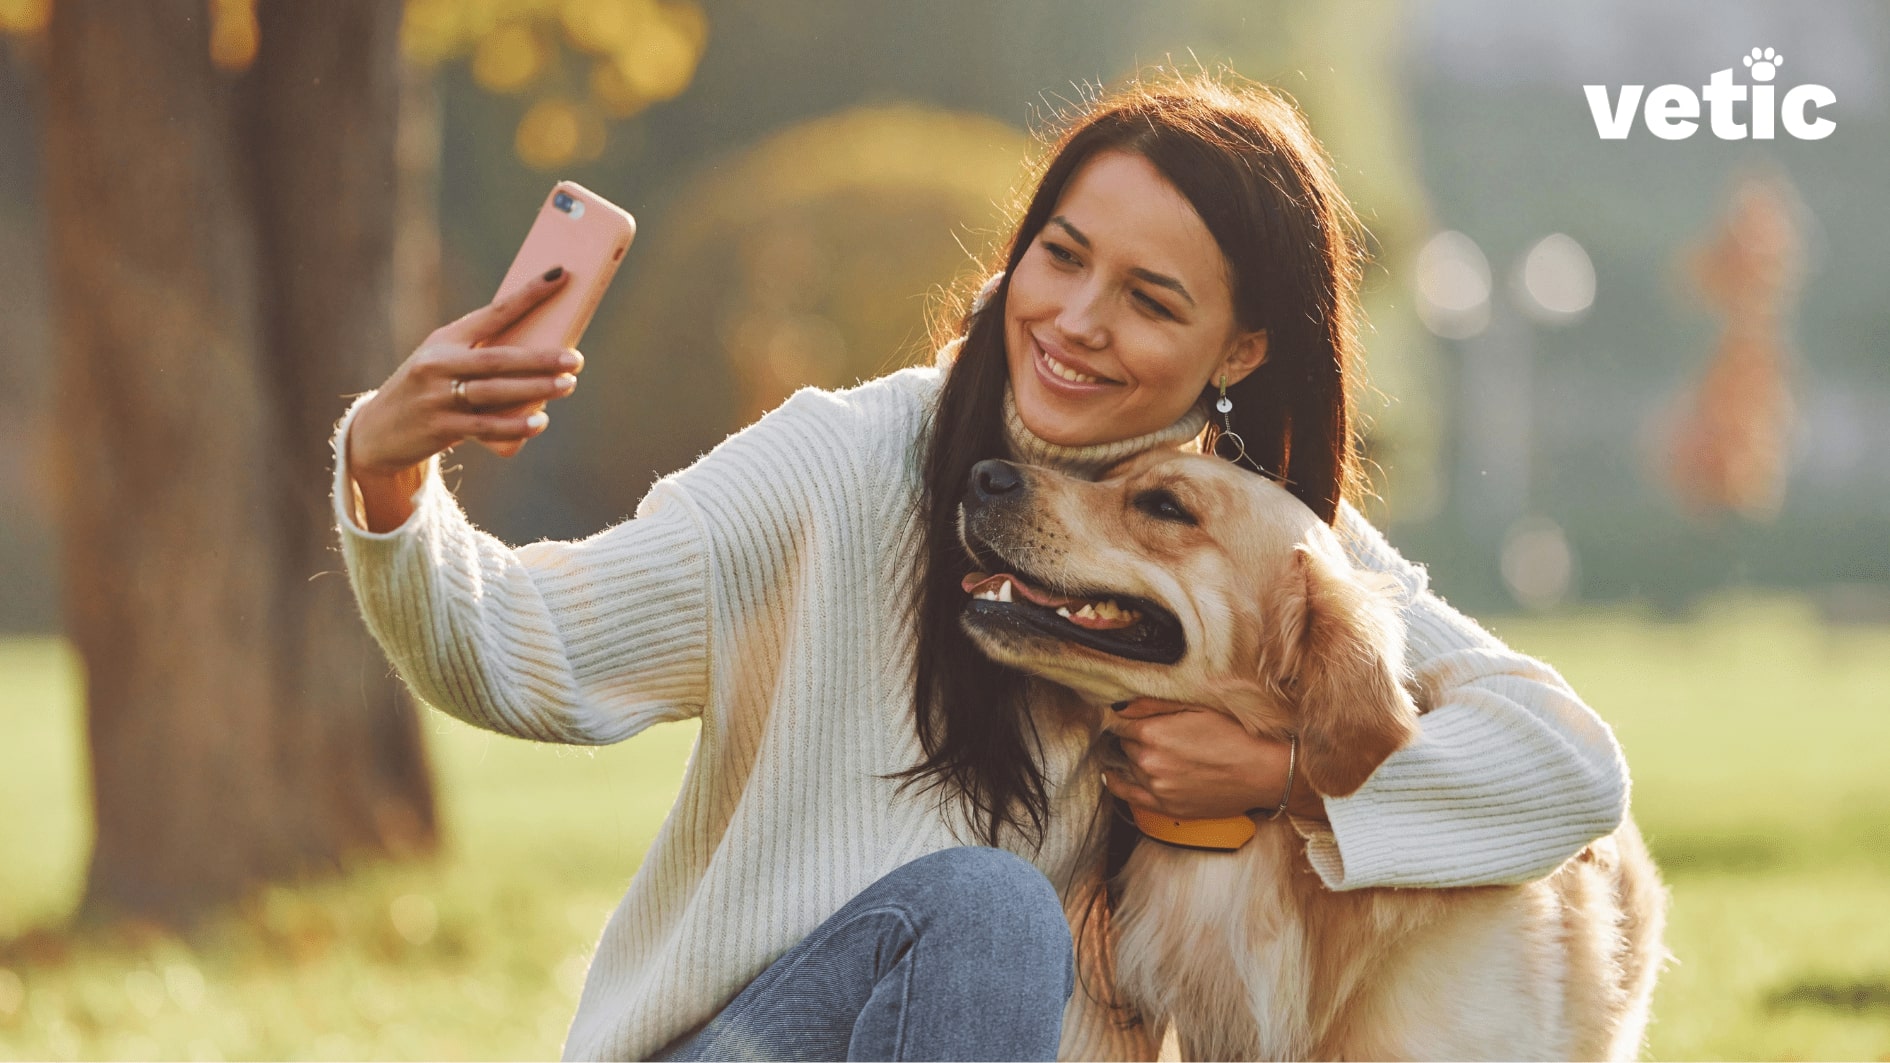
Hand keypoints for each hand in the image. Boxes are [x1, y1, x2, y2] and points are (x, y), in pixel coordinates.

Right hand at [347, 267, 583, 480]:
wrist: (379, 430)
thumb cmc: (427, 391)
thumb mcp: (443, 363)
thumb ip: (481, 357)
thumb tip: (541, 357)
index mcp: (444, 339)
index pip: (493, 312)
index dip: (528, 294)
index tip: (560, 276)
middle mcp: (438, 364)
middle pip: (499, 358)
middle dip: (541, 358)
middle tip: (575, 358)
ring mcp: (437, 397)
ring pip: (495, 391)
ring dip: (536, 389)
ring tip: (568, 385)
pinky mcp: (440, 428)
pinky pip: (486, 427)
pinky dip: (516, 426)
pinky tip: (539, 422)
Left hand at [1102, 699, 1325, 821]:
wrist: (1261, 772)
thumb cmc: (1233, 734)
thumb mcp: (1194, 707)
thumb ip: (1151, 705)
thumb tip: (1120, 705)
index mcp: (1153, 732)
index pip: (1120, 722)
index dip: (1126, 719)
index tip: (1129, 718)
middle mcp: (1148, 761)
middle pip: (1125, 745)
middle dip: (1135, 738)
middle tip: (1155, 734)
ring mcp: (1156, 786)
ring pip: (1129, 767)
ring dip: (1135, 759)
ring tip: (1154, 753)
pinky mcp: (1166, 806)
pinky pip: (1128, 796)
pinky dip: (1117, 785)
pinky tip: (1111, 776)